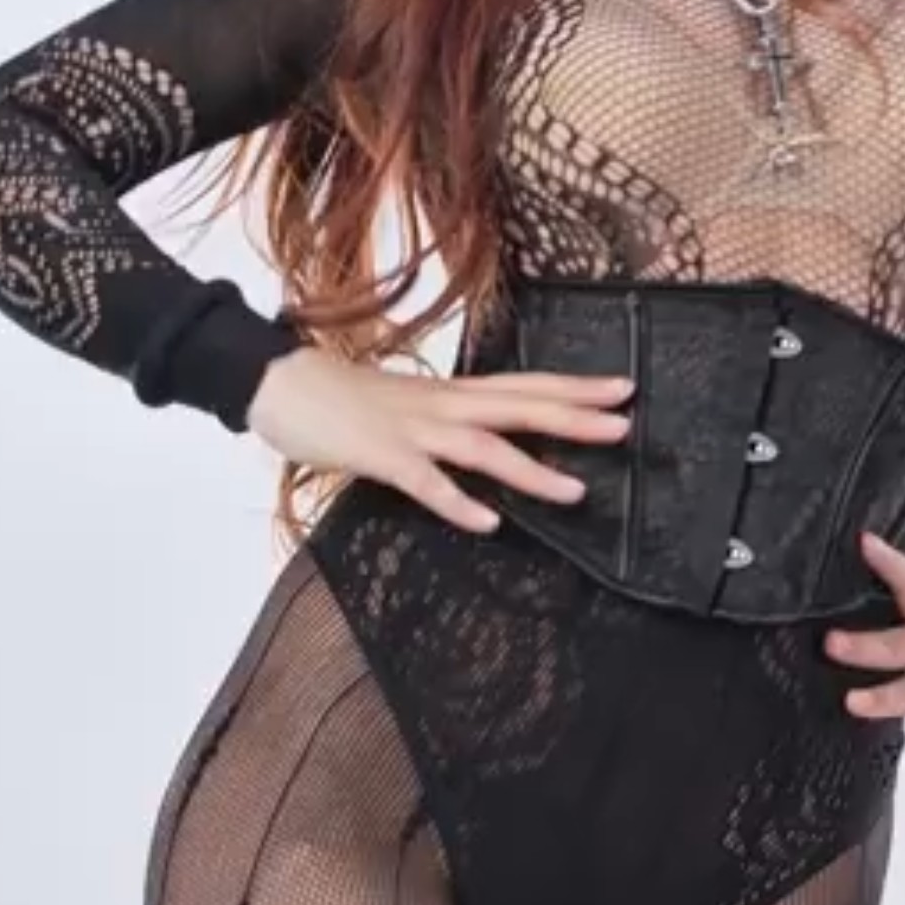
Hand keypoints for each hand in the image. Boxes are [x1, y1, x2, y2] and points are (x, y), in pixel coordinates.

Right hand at [247, 349, 632, 533]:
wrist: (278, 380)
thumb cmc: (345, 397)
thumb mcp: (412, 405)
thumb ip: (452, 422)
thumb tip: (491, 440)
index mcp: (453, 393)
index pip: (526, 385)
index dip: (575, 388)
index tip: (623, 389)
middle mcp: (443, 405)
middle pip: (520, 407)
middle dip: (575, 418)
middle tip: (625, 426)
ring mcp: (412, 430)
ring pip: (483, 448)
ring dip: (531, 470)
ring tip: (576, 491)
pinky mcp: (380, 456)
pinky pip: (425, 483)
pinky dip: (458, 503)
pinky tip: (488, 524)